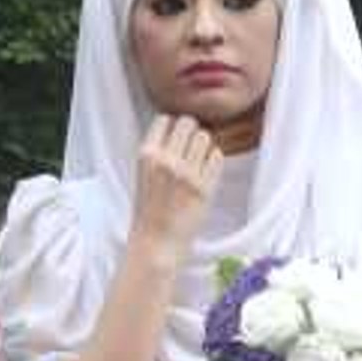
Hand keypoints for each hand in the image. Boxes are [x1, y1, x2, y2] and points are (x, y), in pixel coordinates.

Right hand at [130, 114, 223, 263]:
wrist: (157, 242)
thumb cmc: (149, 208)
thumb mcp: (144, 173)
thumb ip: (158, 150)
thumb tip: (177, 125)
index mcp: (146, 155)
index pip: (165, 119)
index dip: (171, 126)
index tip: (173, 138)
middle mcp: (166, 160)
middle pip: (188, 122)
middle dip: (190, 131)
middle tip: (189, 148)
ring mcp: (187, 173)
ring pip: (205, 136)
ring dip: (203, 145)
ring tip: (197, 160)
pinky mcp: (205, 186)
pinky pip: (217, 156)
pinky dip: (214, 160)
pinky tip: (206, 171)